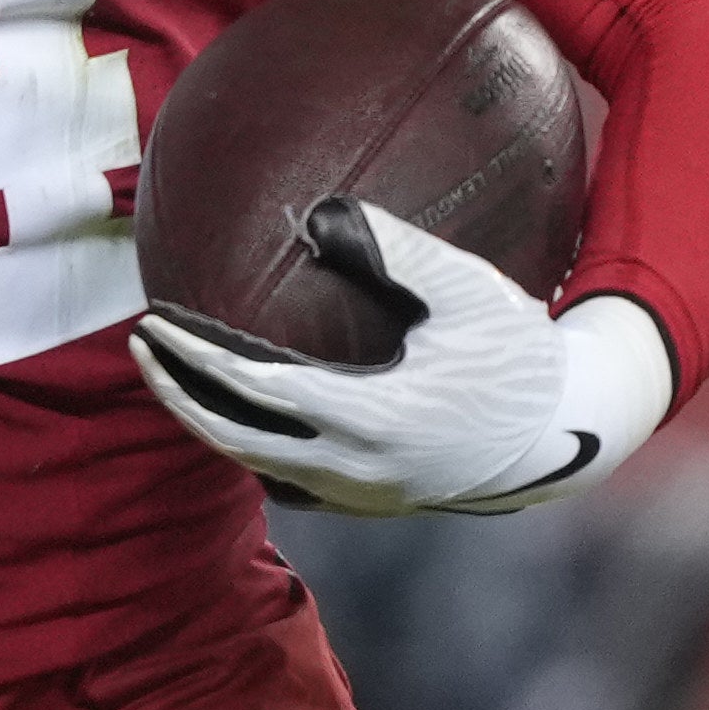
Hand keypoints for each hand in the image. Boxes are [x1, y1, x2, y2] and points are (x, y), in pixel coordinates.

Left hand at [132, 201, 673, 515]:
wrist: (567, 433)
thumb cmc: (520, 354)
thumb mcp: (467, 290)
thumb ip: (398, 248)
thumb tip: (327, 209)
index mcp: (374, 419)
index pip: (257, 392)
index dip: (196, 361)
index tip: (155, 326)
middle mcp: (358, 468)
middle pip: (236, 441)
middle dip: (177, 397)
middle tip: (141, 346)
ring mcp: (364, 493)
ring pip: (258, 464)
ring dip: (208, 422)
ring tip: (173, 372)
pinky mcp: (373, 501)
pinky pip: (289, 477)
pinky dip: (249, 444)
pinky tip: (229, 407)